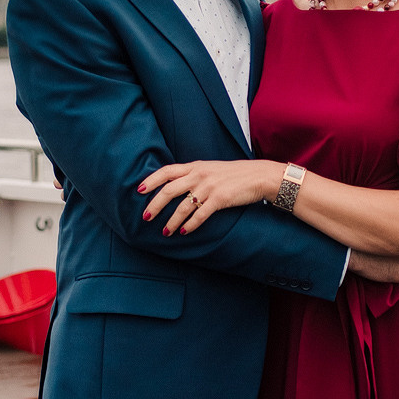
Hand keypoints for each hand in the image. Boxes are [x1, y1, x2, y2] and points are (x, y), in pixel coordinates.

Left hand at [138, 159, 282, 235]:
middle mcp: (200, 175)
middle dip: (155, 205)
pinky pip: (200, 214)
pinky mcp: (220, 199)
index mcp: (195, 166)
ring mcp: (210, 187)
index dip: (151, 180)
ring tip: (165, 232)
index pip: (166, 171)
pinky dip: (190, 225)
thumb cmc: (235, 174)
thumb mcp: (211, 169)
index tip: (139, 190)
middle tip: (146, 217)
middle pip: (169, 190)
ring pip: (183, 206)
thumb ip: (194, 175)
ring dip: (171, 221)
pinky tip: (184, 232)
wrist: (259, 176)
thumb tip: (175, 185)